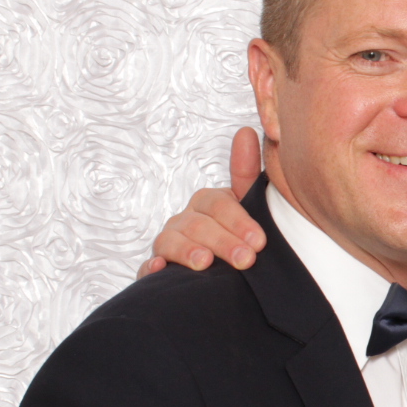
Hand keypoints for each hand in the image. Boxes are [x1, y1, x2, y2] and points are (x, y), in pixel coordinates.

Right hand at [137, 127, 267, 276]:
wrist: (236, 275)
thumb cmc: (242, 238)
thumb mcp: (249, 207)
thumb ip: (246, 173)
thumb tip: (246, 131)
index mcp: (208, 204)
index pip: (218, 204)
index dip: (238, 221)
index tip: (259, 240)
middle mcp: (185, 220)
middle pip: (198, 225)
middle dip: (223, 242)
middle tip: (246, 259)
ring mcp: (170, 243)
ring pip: (170, 241)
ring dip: (187, 250)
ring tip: (205, 263)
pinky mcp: (158, 269)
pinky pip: (147, 267)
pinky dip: (151, 267)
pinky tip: (160, 268)